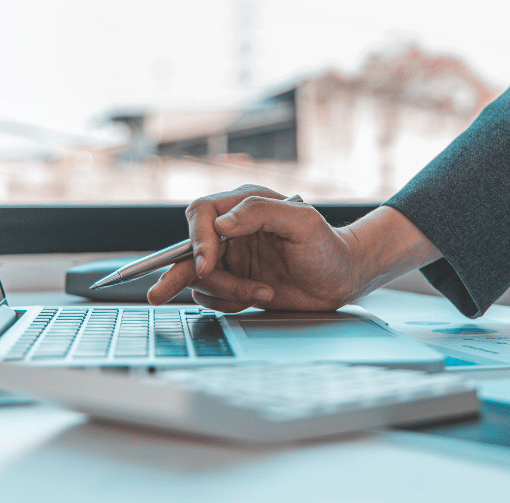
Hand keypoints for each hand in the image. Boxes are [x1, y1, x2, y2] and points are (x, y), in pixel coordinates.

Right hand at [146, 185, 362, 312]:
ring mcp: (232, 258)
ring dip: (226, 292)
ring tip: (263, 293)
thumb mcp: (302, 222)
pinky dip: (228, 303)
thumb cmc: (327, 246)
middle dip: (185, 273)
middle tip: (168, 291)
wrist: (342, 280)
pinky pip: (211, 297)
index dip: (196, 238)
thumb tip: (220, 225)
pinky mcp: (234, 283)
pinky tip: (258, 298)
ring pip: (199, 278)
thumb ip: (260, 213)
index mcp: (245, 206)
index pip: (201, 213)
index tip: (204, 263)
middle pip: (190, 249)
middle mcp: (233, 231)